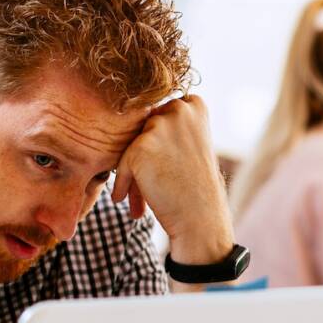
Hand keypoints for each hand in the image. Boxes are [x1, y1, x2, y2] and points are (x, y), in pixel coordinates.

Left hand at [111, 95, 233, 264]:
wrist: (200, 217)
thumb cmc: (197, 186)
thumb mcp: (193, 144)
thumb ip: (171, 127)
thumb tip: (132, 116)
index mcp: (195, 106)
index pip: (162, 111)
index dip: (159, 136)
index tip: (162, 159)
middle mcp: (179, 109)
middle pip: (145, 126)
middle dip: (143, 152)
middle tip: (149, 179)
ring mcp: (159, 127)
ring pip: (132, 145)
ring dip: (131, 169)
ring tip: (137, 196)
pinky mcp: (140, 147)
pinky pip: (122, 164)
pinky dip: (122, 183)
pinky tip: (123, 199)